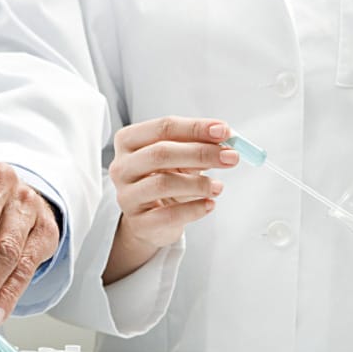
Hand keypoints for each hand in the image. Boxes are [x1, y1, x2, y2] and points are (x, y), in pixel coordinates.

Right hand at [104, 116, 236, 283]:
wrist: (150, 220)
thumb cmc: (166, 179)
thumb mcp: (179, 157)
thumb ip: (198, 144)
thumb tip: (226, 136)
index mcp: (128, 141)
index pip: (163, 128)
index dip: (196, 128)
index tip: (224, 131)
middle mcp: (122, 167)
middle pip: (161, 153)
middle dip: (201, 153)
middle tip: (230, 157)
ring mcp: (127, 196)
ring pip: (163, 184)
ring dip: (199, 183)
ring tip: (218, 186)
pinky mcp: (139, 223)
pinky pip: (169, 215)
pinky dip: (194, 209)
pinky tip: (209, 204)